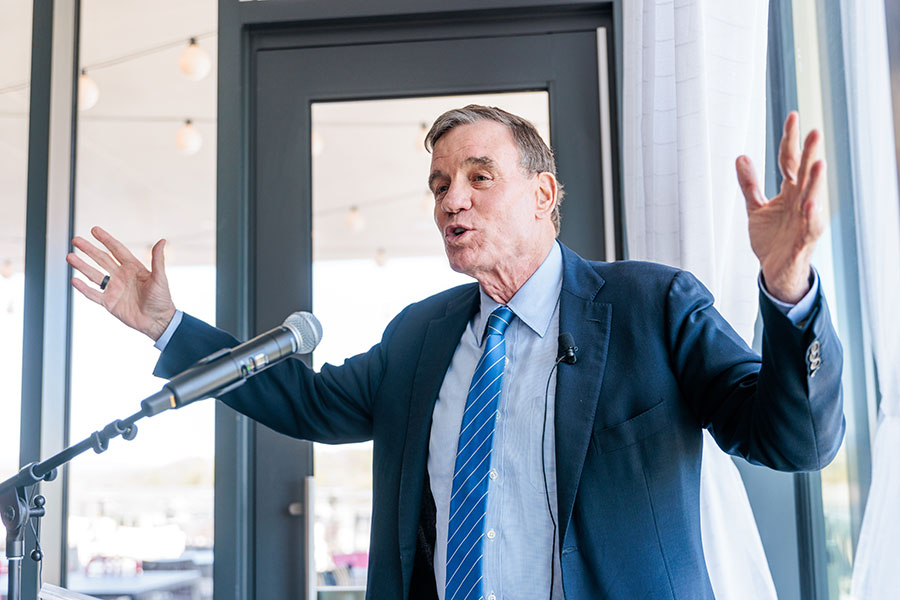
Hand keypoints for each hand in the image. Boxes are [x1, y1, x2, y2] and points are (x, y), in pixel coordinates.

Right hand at [67, 226, 175, 340]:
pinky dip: (83, 288)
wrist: (158, 321)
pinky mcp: (109, 303)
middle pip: (101, 259)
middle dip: (89, 249)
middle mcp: (121, 276)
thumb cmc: (162, 299)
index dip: (106, 239)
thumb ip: (158, 259)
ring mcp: (114, 289)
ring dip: (82, 266)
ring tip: (69, 256)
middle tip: (76, 240)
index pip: (116, 250)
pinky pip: (93, 294)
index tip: (94, 230)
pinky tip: (74, 280)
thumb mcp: (160, 278)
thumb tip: (162, 240)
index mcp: (133, 268)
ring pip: (94, 274)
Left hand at [736, 111, 825, 303]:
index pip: (790, 159)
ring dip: (815, 180)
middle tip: (813, 131)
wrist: (774, 270)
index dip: (790, 139)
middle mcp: (801, 200)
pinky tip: (811, 203)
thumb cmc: (771, 238)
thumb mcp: (754, 208)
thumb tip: (741, 157)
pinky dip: (811, 215)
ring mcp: (804, 219)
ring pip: (813, 195)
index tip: (793, 116)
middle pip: (805, 173)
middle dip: (809, 153)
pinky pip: (810, 226)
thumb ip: (749, 184)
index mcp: (790, 190)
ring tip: (818, 162)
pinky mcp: (804, 239)